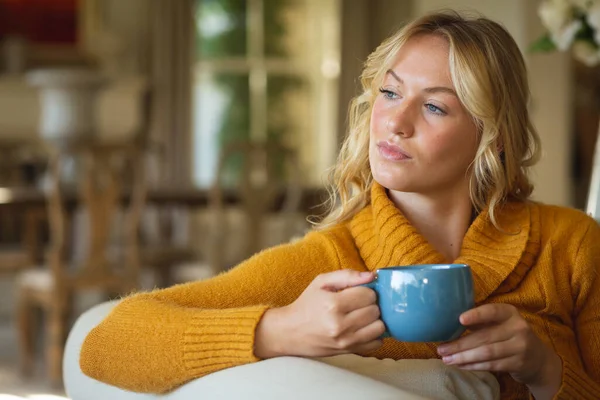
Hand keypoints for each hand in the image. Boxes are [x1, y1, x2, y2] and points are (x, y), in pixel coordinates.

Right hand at [254, 269, 384, 357]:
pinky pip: (376, 343)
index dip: (366, 291)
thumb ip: (347, 275)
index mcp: (333, 304)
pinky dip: (373, 335)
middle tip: (359, 304)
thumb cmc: (307, 304)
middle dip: (370, 304)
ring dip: (374, 320)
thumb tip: (372, 275)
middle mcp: (340, 324)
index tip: (357, 292)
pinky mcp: (348, 351)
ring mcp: (345, 341)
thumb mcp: (321, 282)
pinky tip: (363, 328)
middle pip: (375, 310)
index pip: (368, 295)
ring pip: (379, 327)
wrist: (290, 332)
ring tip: (362, 316)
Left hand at [437, 304, 561, 388]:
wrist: (538, 358)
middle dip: (460, 344)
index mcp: (509, 313)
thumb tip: (448, 321)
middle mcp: (518, 327)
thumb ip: (480, 321)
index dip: (476, 315)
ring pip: (486, 353)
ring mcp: (520, 346)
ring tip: (446, 359)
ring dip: (463, 357)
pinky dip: (473, 366)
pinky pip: (491, 365)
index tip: (459, 319)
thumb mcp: (499, 323)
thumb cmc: (509, 335)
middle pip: (484, 337)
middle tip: (441, 348)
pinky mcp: (519, 363)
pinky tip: (461, 365)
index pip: (492, 311)